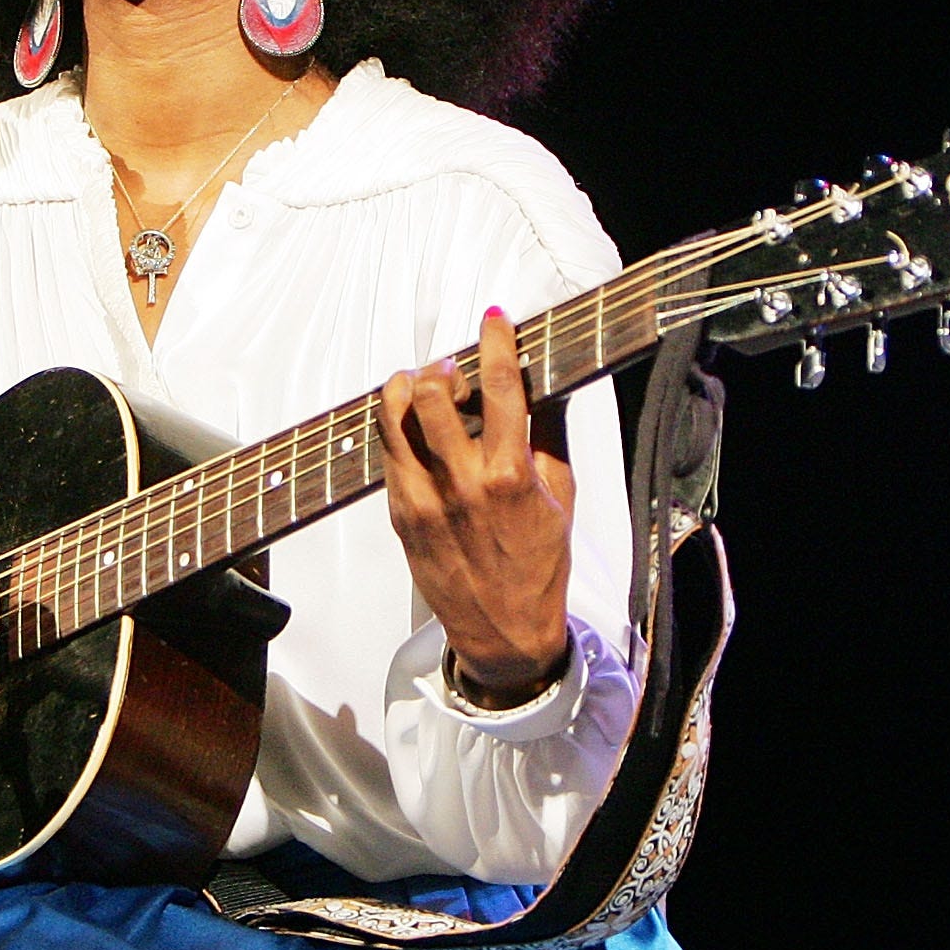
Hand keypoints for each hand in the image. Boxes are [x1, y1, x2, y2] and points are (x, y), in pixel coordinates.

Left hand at [378, 306, 576, 705]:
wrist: (504, 630)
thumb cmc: (539, 562)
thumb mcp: (561, 494)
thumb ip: (547, 432)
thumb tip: (543, 380)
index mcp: (510, 476)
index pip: (500, 388)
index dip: (496, 342)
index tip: (494, 319)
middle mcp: (461, 484)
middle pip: (429, 395)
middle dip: (442, 367)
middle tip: (454, 369)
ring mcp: (423, 500)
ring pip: (392, 417)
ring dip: (407, 388)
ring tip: (423, 387)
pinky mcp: (400, 514)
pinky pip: (388, 453)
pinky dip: (400, 428)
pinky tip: (416, 428)